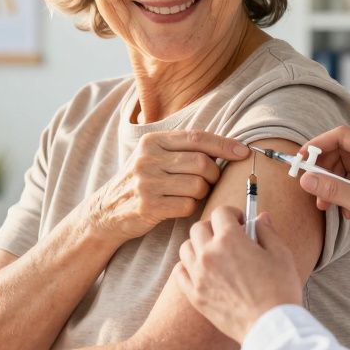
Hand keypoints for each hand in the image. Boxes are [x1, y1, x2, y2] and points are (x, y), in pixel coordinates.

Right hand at [88, 130, 248, 244]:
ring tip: (190, 194)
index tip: (243, 152)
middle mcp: (148, 158)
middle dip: (213, 174)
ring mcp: (147, 182)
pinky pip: (187, 205)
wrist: (106, 211)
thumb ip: (181, 148)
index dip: (224, 145)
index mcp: (152, 141)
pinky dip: (190, 207)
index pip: (197, 138)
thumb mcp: (152, 156)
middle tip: (208, 182)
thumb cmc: (139, 182)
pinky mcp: (148, 205)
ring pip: (197, 185)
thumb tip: (226, 146)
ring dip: (201, 193)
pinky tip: (179, 206)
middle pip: (201, 162)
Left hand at [175, 207, 301, 342]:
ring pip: (186, 248)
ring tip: (214, 254)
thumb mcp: (281, 254)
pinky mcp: (195, 295)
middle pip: (199, 227)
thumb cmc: (280, 289)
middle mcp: (208, 254)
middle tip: (228, 237)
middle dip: (213, 227)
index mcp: (230, 240)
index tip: (241, 222)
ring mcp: (198, 275)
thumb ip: (267, 232)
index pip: (220, 212)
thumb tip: (260, 216)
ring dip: (198, 245)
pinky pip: (179, 272)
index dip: (232, 214)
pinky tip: (201, 270)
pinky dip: (187, 267)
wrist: (270, 326)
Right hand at [300, 126, 349, 252]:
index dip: (319, 145)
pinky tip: (346, 211)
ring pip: (346, 169)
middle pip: (342, 152)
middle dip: (324, 170)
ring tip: (326, 204)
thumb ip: (333, 189)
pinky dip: (344, 193)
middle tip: (311, 186)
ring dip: (332, 185)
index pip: (342, 136)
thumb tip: (305, 179)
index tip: (301, 159)